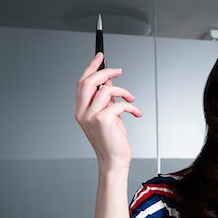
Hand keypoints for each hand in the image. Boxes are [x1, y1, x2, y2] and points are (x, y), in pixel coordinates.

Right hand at [75, 53, 141, 169]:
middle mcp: (82, 112)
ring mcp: (91, 116)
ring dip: (123, 91)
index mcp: (81, 110)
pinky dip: (131, 106)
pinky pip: (119, 104)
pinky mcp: (103, 120)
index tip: (100, 56)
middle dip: (106, 72)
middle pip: (89, 81)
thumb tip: (109, 83)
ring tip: (131, 98)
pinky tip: (136, 113)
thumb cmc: (112, 140)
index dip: (91, 67)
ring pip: (106, 90)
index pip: (82, 83)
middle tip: (119, 71)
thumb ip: (105, 100)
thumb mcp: (108, 115)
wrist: (114, 160)